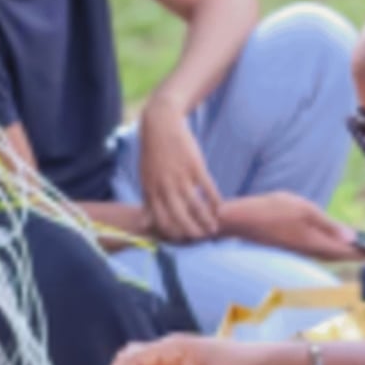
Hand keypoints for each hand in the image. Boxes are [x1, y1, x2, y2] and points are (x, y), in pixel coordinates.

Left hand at [139, 95, 220, 242]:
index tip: (183, 239)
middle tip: (201, 238)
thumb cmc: (153, 154)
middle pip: (181, 218)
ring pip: (196, 206)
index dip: (174, 233)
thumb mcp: (145, 178)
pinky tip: (220, 209)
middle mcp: (166, 187)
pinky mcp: (196, 166)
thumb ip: (147, 202)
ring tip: (213, 228)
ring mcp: (181, 177)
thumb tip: (144, 224)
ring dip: (207, 221)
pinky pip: (208, 189)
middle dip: (192, 232)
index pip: (162, 221)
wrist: (161, 125)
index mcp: (152, 191)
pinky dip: (215, 201)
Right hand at [221, 192, 364, 261]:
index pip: (346, 252)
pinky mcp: (292, 246)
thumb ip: (328, 224)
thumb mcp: (304, 209)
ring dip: (344, 250)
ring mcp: (299, 250)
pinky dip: (330, 246)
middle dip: (357, 253)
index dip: (364, 252)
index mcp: (316, 243)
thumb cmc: (271, 210)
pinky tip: (332, 240)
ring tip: (359, 245)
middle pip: (339, 255)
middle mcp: (309, 251)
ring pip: (328, 253)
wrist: (240, 220)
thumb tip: (351, 238)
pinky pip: (317, 250)